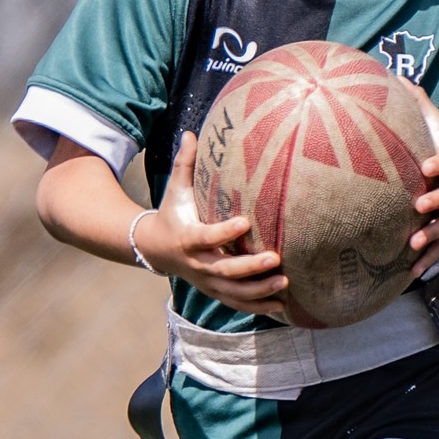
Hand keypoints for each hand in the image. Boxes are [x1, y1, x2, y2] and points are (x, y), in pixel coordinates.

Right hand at [139, 134, 289, 314]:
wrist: (154, 249)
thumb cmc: (172, 214)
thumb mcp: (174, 190)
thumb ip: (184, 164)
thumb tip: (190, 132)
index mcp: (188, 237)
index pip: (207, 237)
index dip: (225, 232)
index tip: (246, 222)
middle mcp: (197, 264)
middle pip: (225, 270)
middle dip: (250, 267)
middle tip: (275, 259)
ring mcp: (206, 281)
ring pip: (233, 292)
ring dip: (259, 291)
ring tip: (284, 284)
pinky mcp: (213, 292)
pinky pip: (236, 303)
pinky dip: (257, 306)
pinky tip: (281, 306)